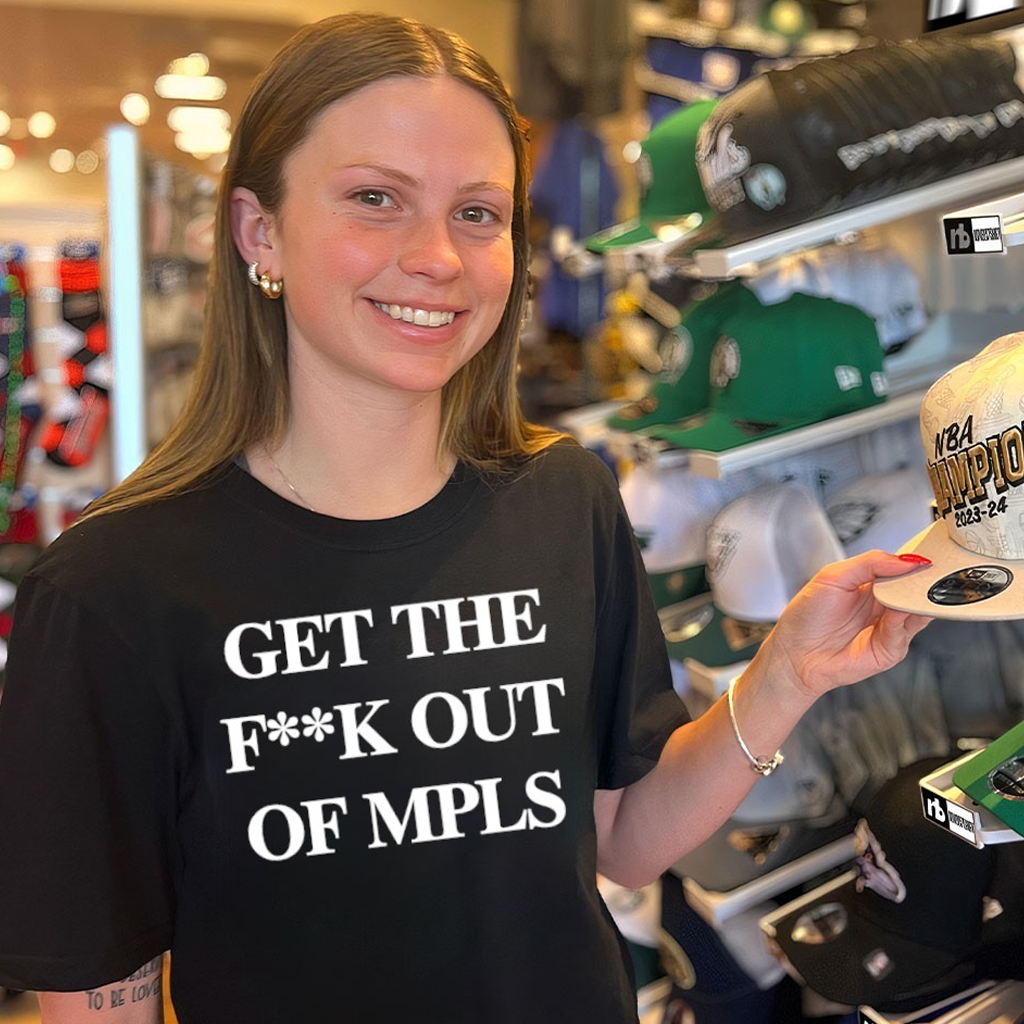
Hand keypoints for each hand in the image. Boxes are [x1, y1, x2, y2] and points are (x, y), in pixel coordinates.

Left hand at [763, 550, 933, 699]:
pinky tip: (898, 611)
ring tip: (914, 589)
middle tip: (927, 572)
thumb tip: (906, 561)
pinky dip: (906, 619)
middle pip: (915, 590)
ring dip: (919, 599)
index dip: (914, 563)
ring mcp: (890, 627)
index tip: (924, 556)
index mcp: (871, 583)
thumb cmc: (806, 617)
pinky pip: (907, 631)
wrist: (795, 654)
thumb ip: (870, 563)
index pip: (903, 569)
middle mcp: (884, 605)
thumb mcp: (833, 576)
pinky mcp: (891, 649)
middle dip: (923, 580)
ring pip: (918, 610)